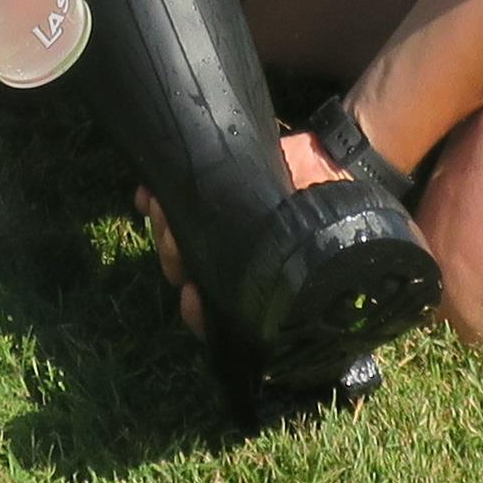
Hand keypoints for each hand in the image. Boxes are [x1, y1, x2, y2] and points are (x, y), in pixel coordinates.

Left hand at [126, 135, 340, 336]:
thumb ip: (300, 278)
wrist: (338, 163)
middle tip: (174, 235)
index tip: (191, 295)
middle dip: (174, 257)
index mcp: (256, 287)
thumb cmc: (336, 218)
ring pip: (173, 241)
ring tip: (159, 205)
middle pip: (187, 275)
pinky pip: (171, 202)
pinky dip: (152, 200)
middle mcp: (231, 265)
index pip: (216, 317)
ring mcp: (216, 230)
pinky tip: (144, 193)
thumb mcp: (322, 253)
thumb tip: (289, 319)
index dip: (198, 313)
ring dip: (161, 226)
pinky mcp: (206, 194)